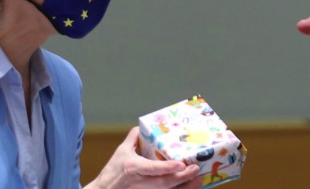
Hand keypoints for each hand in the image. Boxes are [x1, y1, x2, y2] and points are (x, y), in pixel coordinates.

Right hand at [84, 127, 203, 188]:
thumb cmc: (112, 172)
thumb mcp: (121, 152)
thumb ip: (133, 139)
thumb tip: (140, 127)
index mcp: (133, 168)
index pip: (153, 169)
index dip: (167, 167)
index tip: (180, 164)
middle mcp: (141, 182)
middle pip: (164, 183)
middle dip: (181, 178)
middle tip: (195, 170)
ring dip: (184, 188)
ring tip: (198, 181)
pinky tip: (188, 187)